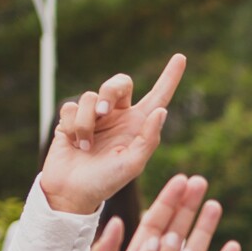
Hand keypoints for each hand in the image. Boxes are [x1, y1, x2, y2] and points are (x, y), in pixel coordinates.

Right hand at [40, 55, 186, 214]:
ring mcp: (95, 117)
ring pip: (90, 96)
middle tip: (104, 111)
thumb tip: (162, 111)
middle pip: (119, 82)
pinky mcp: (71, 119)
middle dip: (110, 90)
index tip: (181, 57)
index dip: (170, 77)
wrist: (71, 193)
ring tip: (85, 145)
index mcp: (138, 125)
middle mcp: (118, 116)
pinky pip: (70, 107)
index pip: (158, 96)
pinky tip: (72, 143)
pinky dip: (71, 125)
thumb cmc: (105, 183)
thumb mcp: (132, 166)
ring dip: (86, 122)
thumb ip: (148, 139)